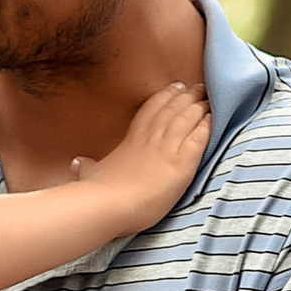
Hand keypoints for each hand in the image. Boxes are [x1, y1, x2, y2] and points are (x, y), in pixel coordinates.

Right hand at [75, 79, 208, 231]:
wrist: (109, 204)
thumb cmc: (98, 192)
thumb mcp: (91, 175)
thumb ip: (86, 168)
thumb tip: (76, 163)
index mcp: (130, 142)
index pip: (150, 112)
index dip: (164, 98)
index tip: (174, 88)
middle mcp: (150, 140)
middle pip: (170, 110)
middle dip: (185, 97)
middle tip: (196, 86)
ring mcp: (166, 150)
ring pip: (185, 119)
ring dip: (198, 107)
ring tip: (208, 98)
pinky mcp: (181, 164)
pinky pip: (197, 139)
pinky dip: (206, 128)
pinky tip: (213, 120)